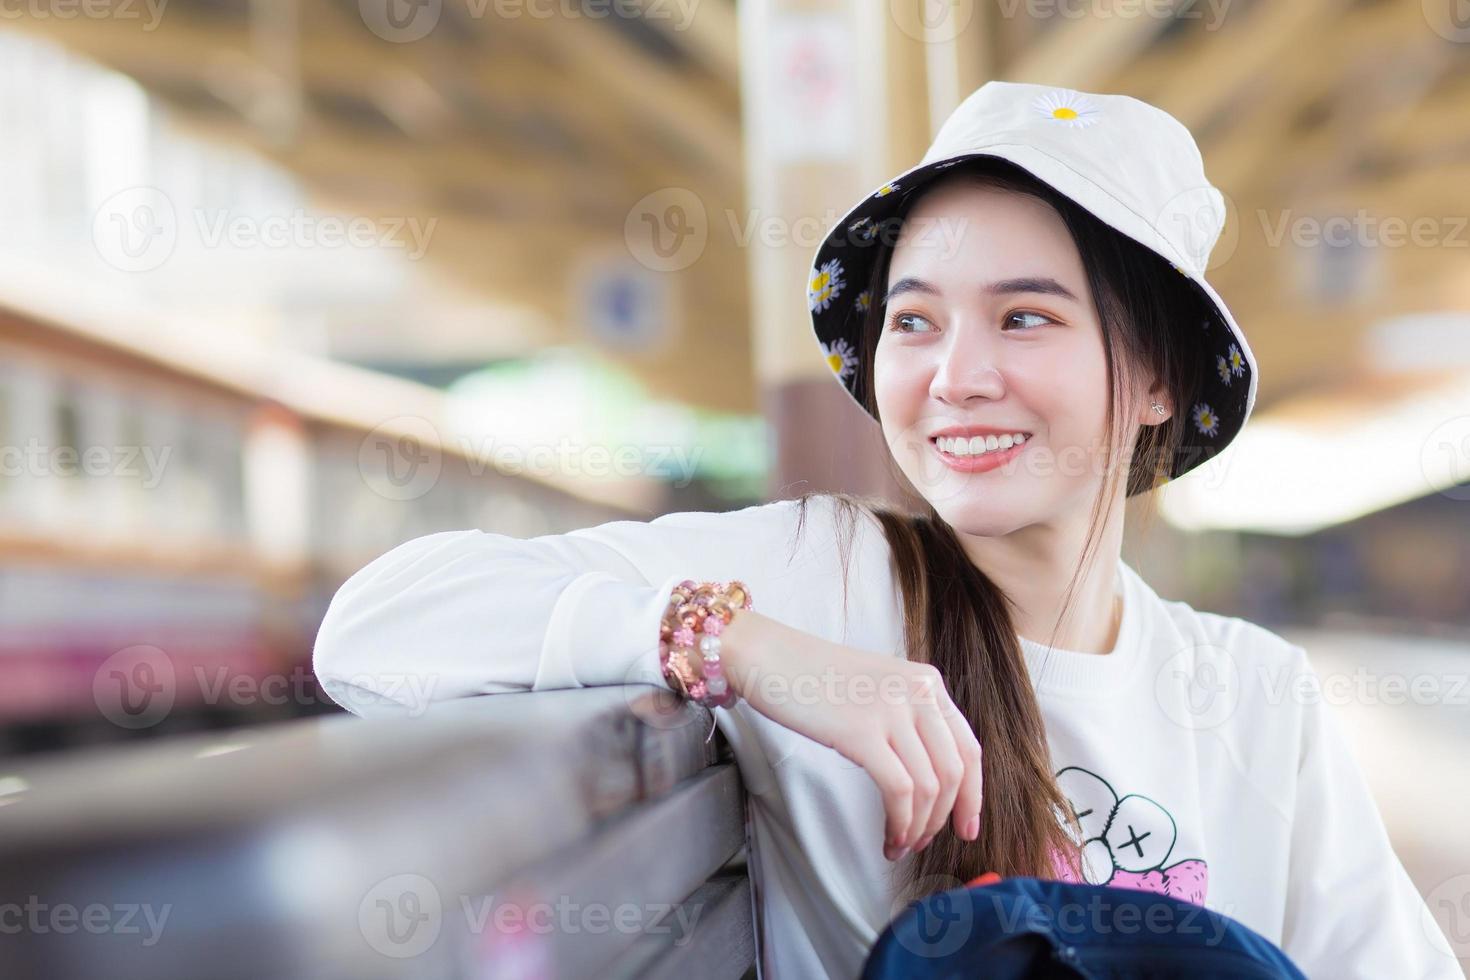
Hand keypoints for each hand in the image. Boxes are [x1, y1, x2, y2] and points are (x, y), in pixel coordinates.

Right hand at [718, 610, 982, 861]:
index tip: (966, 826)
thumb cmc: (815, 677)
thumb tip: (928, 774)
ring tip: (900, 844)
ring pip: (929, 787)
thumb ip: (909, 717)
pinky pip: (899, 790)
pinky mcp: (862, 732)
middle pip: (955, 772)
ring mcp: (892, 711)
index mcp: (927, 682)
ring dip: (918, 827)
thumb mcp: (880, 687)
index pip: (969, 747)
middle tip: (923, 842)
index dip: (973, 795)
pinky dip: (899, 823)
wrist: (770, 656)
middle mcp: (918, 693)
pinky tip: (889, 838)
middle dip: (944, 818)